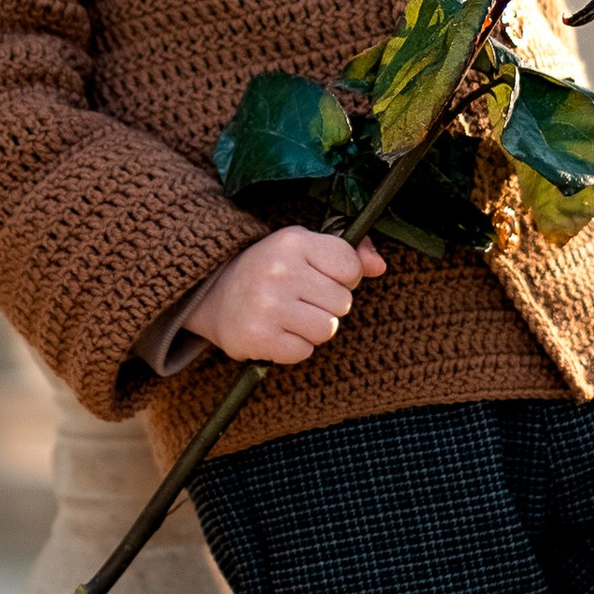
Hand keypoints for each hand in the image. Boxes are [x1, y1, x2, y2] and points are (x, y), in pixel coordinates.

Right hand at [182, 228, 385, 366]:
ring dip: (313, 329)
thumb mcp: (303, 247)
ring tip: (290, 316)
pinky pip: (304, 352)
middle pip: (342, 302)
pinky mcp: (259, 337)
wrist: (212, 294)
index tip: (321, 277)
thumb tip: (380, 266)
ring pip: (328, 329)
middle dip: (327, 305)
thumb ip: (348, 253)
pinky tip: (277, 331)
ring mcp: (268, 305)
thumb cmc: (268, 269)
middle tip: (300, 298)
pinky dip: (294, 347)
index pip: (350, 266)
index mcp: (294, 242)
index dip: (343, 277)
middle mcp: (281, 270)